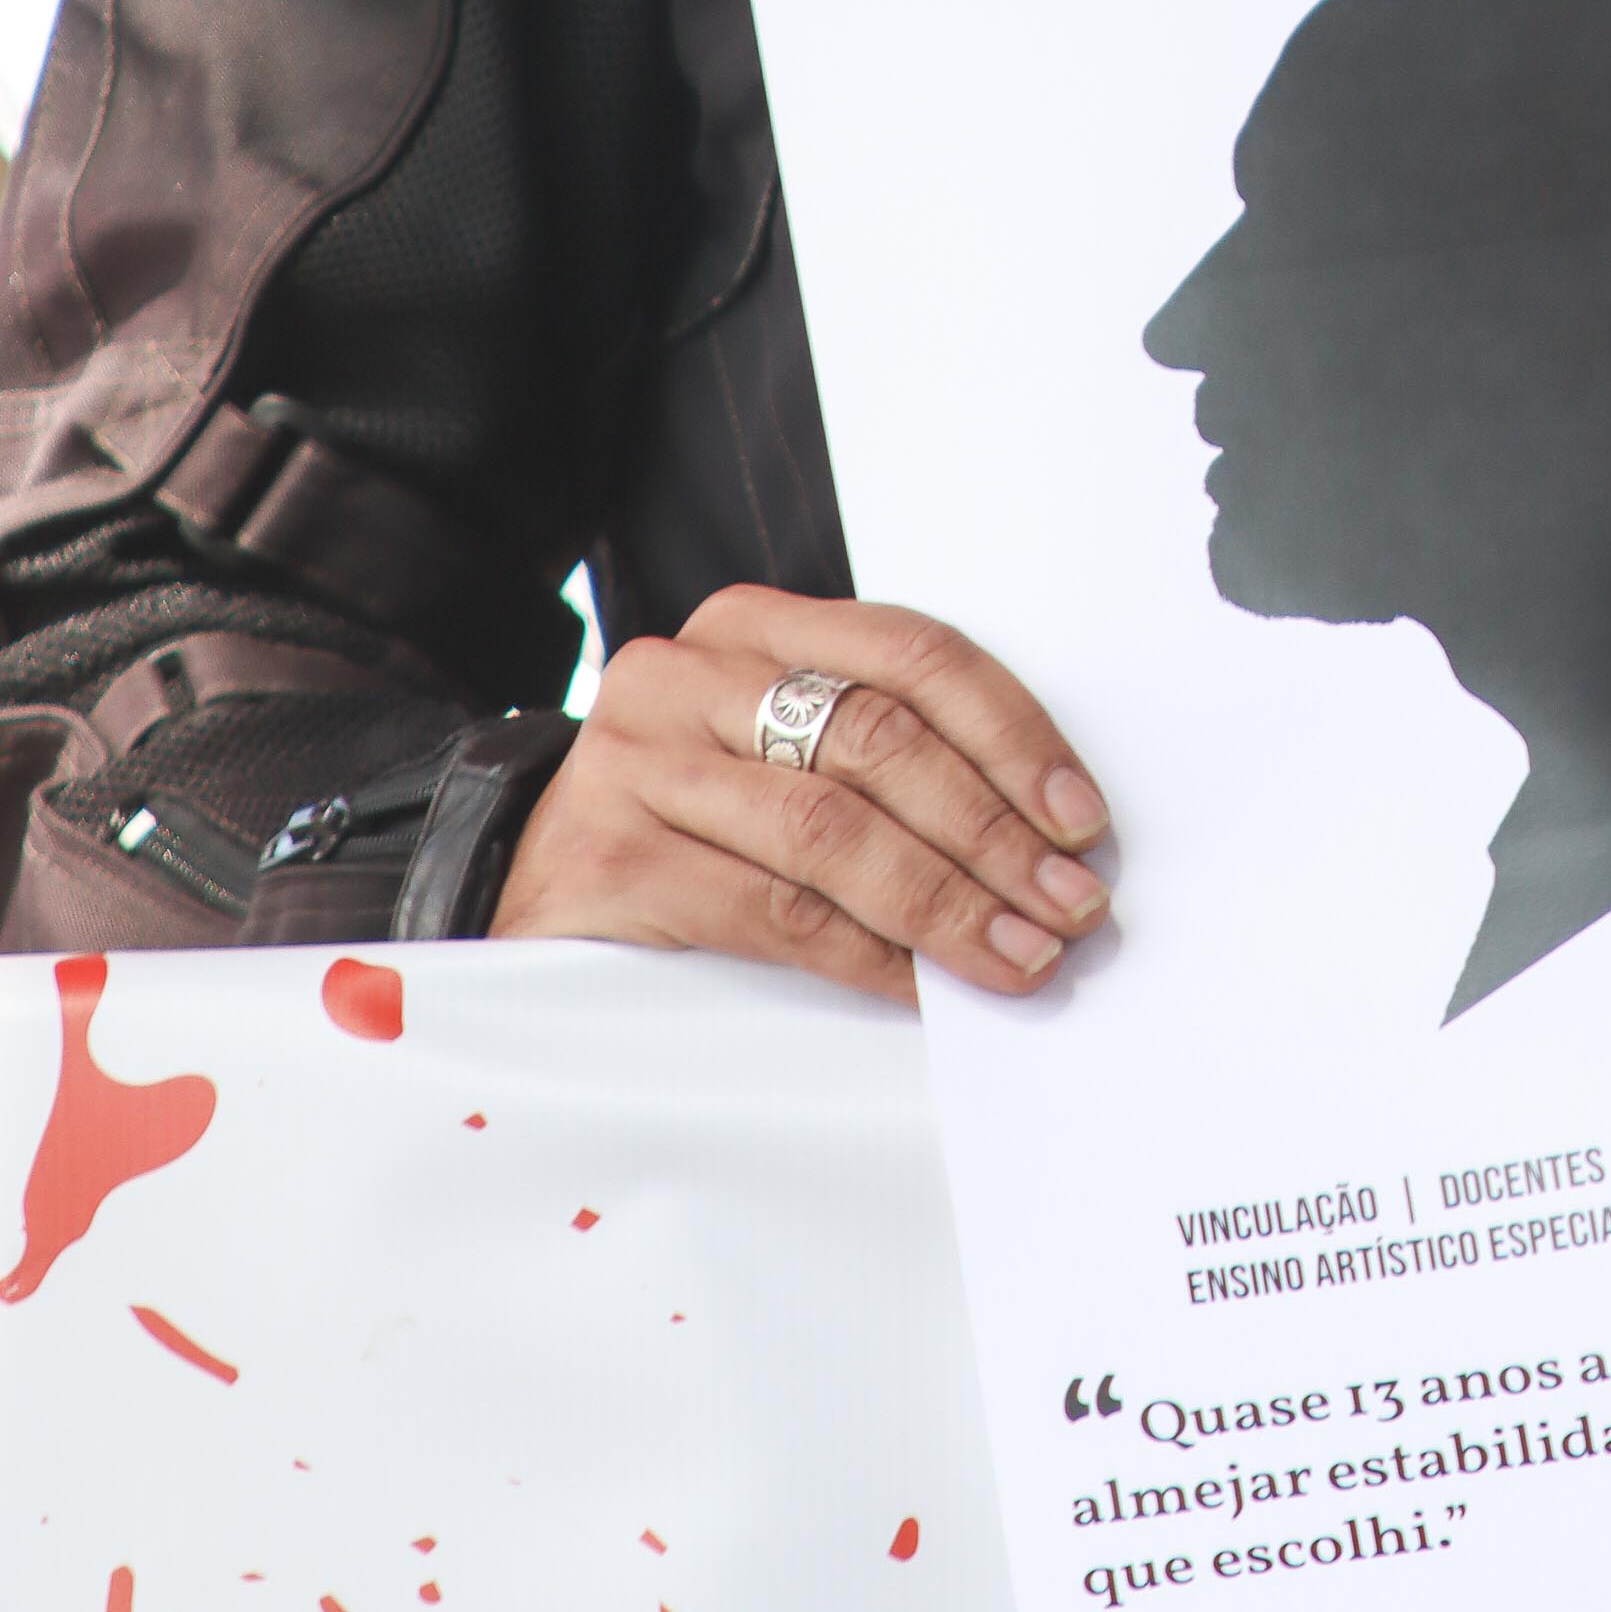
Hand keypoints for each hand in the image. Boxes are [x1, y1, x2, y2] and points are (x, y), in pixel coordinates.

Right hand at [490, 587, 1112, 998]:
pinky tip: (921, 985)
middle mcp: (693, 672)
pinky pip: (771, 908)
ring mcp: (642, 757)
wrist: (527, 877)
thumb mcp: (777, 752)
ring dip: (946, 903)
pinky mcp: (613, 851)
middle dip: (994, 832)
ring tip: (1016, 952)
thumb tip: (1041, 835)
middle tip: (1067, 903)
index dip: (1013, 737)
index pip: (914, 656)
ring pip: (832, 829)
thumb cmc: (686, 817)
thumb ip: (881, 760)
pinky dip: (864, 953)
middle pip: (881, 741)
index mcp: (757, 625)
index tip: (1081, 818)